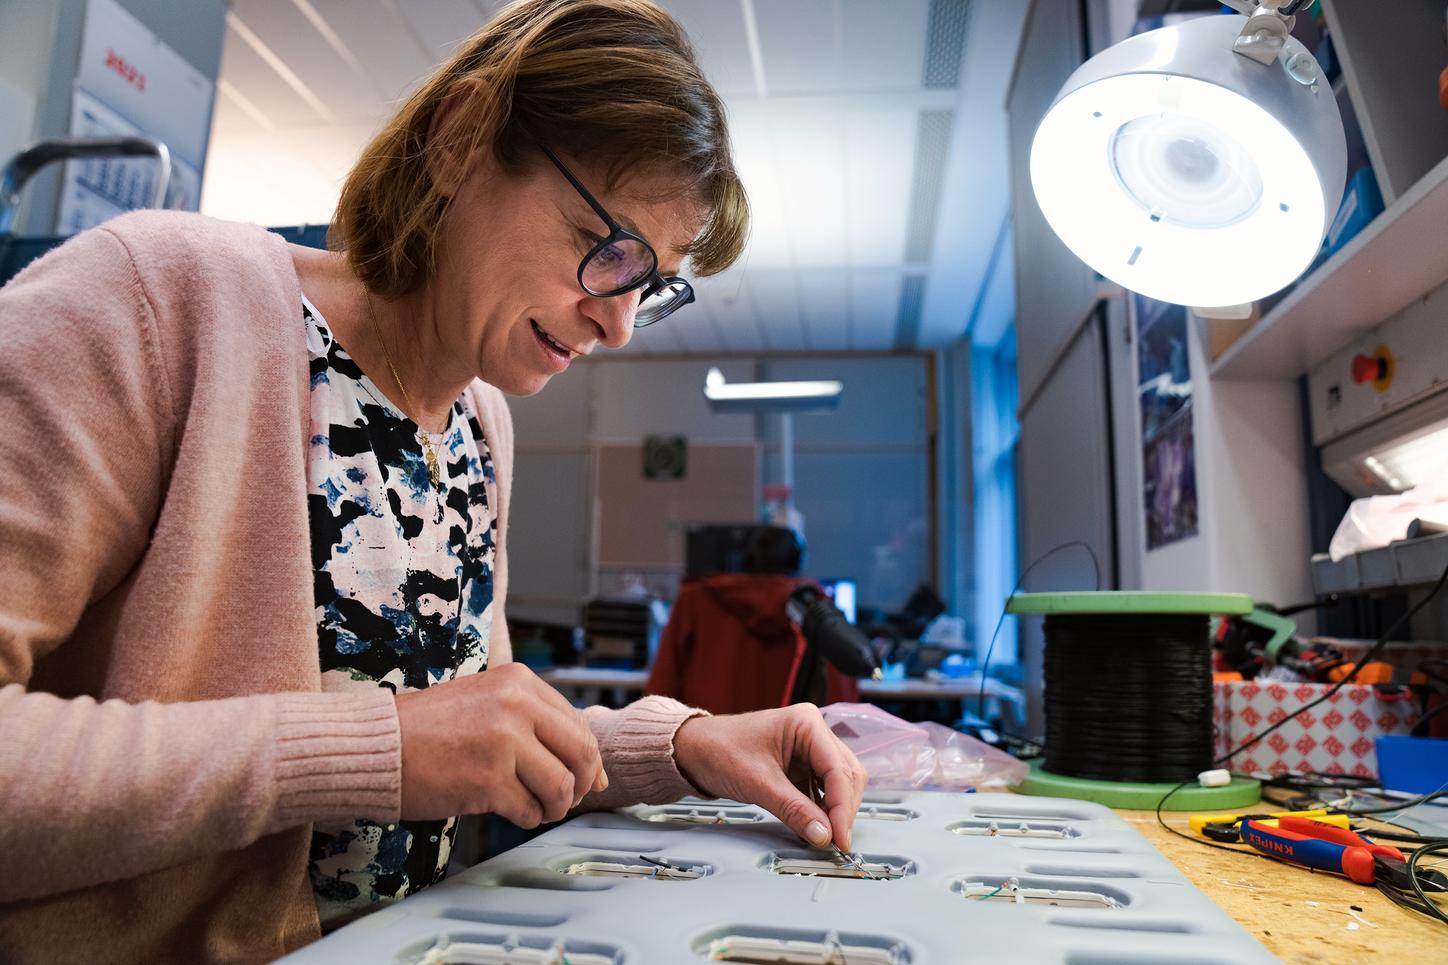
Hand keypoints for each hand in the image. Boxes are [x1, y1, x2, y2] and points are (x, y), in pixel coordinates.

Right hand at [395, 663, 606, 825]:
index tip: (588, 778)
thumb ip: (534, 723)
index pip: (577, 722)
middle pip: (581, 752)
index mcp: (518, 682)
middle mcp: (516, 706)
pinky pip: (529, 809)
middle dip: (580, 783)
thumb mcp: (485, 702)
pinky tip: (510, 812)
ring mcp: (503, 743)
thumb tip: (592, 769)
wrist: (376, 746)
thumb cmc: (427, 728)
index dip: (588, 757)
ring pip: (560, 785)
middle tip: (566, 799)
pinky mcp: (488, 781)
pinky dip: (527, 817)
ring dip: (555, 806)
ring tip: (538, 808)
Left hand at [671, 703, 867, 851]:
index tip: (839, 838)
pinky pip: (823, 787)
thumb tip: (823, 835)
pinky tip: (816, 825)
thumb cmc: (719, 751)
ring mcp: (809, 747)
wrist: (694, 750)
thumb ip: (794, 810)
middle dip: (842, 810)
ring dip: (836, 810)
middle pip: (847, 774)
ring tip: (826, 836)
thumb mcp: (758, 784)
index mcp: (806, 723)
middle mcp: (813, 731)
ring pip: (840, 782)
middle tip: (835, 842)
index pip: (838, 769)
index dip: (842, 807)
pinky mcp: (802, 763)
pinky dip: (823, 808)